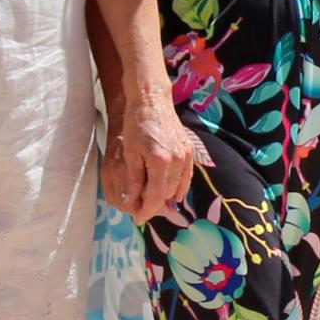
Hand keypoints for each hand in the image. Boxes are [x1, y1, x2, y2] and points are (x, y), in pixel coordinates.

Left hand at [108, 98, 204, 219]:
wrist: (152, 101)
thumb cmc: (136, 124)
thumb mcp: (130, 153)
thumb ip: (134, 180)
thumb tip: (132, 201)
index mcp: (160, 161)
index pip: (155, 195)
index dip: (146, 210)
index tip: (138, 218)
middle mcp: (177, 160)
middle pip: (166, 193)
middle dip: (155, 205)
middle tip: (142, 210)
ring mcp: (185, 155)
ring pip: (177, 186)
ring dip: (166, 197)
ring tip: (154, 204)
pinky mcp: (189, 150)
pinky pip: (187, 176)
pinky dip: (180, 187)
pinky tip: (174, 195)